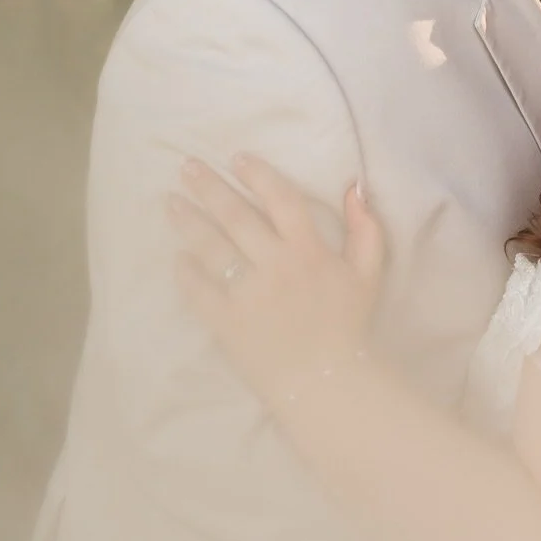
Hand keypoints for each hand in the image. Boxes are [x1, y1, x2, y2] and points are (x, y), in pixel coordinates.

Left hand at [168, 155, 383, 400]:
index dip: (257, 174)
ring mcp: (248, 294)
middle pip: (236, 216)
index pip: (279, 199)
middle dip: (209, 187)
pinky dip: (186, 272)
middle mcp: (276, 265)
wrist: (327, 383)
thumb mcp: (369, 273)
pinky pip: (199, 290)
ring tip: (171, 201)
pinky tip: (177, 257)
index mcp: (309, 250)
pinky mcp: (227, 322)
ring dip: (189, 220)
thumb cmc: (348, 325)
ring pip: (212, 247)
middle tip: (186, 166)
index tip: (236, 157)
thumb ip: (366, 229)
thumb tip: (354, 187)